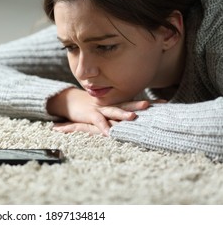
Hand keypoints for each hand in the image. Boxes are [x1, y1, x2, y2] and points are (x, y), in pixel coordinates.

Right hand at [47, 88, 164, 135]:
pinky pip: (98, 121)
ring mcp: (100, 108)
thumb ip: (120, 113)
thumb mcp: (108, 109)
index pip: (134, 102)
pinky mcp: (89, 114)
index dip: (149, 102)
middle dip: (138, 104)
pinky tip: (109, 134)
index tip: (165, 103)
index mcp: (116, 103)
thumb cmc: (92, 108)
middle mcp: (110, 104)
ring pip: (113, 111)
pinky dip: (103, 127)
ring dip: (122, 113)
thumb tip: (138, 118)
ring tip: (133, 116)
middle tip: (150, 104)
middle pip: (126, 103)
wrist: (70, 101)